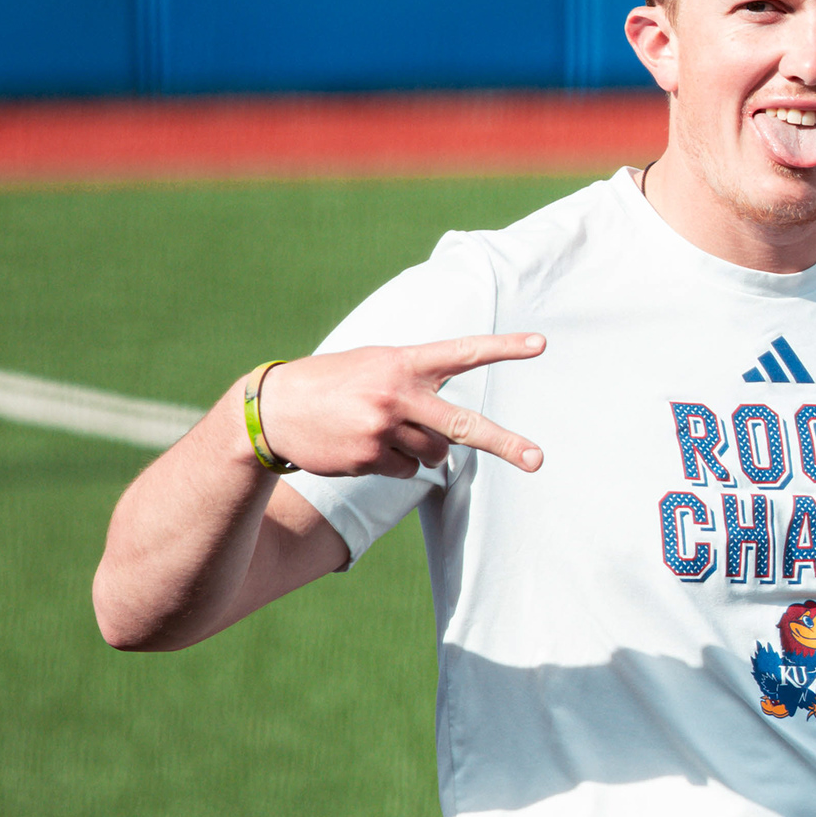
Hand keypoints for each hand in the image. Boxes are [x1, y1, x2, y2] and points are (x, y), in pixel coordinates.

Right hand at [251, 334, 545, 476]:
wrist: (274, 409)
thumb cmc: (335, 384)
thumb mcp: (375, 365)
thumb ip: (418, 384)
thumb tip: (455, 438)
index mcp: (403, 362)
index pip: (463, 353)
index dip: (503, 349)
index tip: (541, 345)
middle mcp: (398, 393)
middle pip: (464, 426)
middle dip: (504, 444)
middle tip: (538, 460)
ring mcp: (384, 427)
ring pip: (434, 454)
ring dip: (422, 450)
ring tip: (384, 431)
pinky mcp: (370, 457)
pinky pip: (406, 471)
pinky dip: (395, 464)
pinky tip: (364, 446)